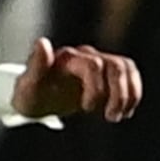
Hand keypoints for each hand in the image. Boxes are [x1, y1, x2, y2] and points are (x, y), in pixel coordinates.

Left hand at [14, 36, 140, 122]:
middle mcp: (84, 56)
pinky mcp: (106, 72)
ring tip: (117, 116)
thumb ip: (36, 66)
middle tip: (109, 118)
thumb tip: (42, 42)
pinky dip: (132, 93)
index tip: (86, 109)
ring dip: (128, 94)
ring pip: (126, 69)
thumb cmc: (30, 94)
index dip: (96, 88)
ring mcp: (97, 61)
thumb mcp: (27, 87)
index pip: (93, 65)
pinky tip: (124, 112)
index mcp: (66, 58)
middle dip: (117, 95)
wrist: (36, 98)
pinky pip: (129, 75)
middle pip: (115, 66)